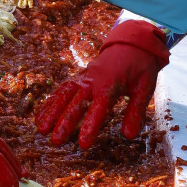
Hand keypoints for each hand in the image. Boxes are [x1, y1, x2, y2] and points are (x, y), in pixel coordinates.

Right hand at [36, 20, 169, 146]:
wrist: (132, 42)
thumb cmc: (140, 67)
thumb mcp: (145, 88)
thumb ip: (136, 111)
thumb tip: (128, 135)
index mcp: (111, 83)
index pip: (99, 106)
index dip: (90, 125)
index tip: (83, 144)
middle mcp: (93, 79)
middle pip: (76, 101)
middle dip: (64, 122)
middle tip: (55, 141)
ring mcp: (83, 77)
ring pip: (64, 94)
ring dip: (51, 112)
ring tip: (41, 129)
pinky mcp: (79, 77)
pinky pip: (62, 89)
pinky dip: (51, 102)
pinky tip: (41, 115)